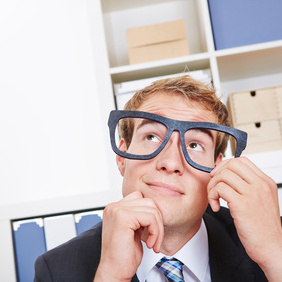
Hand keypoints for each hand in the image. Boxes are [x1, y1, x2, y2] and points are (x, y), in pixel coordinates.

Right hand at [94, 191, 163, 281]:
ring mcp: (117, 210)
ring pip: (152, 209)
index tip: (150, 231)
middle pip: (148, 202)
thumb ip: (139, 215)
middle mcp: (114, 207)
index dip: (150, 214)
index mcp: (115, 208)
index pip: (141, 198)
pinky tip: (149, 243)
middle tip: (154, 238)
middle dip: (157, 221)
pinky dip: (155, 232)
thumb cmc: (123, 256)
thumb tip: (154, 208)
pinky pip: (150, 217)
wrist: (113, 272)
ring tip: (152, 242)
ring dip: (158, 228)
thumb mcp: (133, 230)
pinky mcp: (123, 218)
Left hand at [207, 157, 281, 280]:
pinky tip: (216, 207)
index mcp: (265, 182)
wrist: (271, 247)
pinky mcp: (242, 204)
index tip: (218, 176)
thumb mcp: (261, 200)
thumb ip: (248, 186)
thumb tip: (226, 174)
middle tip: (214, 186)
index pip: (242, 161)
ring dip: (212, 186)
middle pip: (232, 164)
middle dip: (217, 173)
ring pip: (223, 175)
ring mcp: (252, 194)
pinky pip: (220, 189)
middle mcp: (260, 185)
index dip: (225, 165)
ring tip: (214, 199)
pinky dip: (212, 196)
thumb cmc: (263, 226)